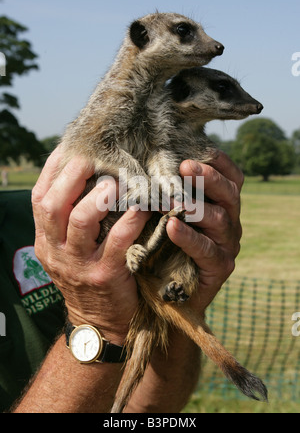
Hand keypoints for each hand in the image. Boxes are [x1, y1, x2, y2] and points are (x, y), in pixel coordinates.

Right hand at [31, 146, 150, 344]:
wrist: (98, 324)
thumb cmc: (87, 276)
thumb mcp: (69, 250)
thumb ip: (71, 219)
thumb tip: (86, 176)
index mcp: (45, 239)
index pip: (39, 197)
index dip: (54, 169)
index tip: (72, 146)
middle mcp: (55, 250)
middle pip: (53, 204)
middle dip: (73, 175)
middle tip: (95, 157)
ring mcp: (78, 264)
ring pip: (81, 220)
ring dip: (100, 195)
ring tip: (118, 181)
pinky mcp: (104, 276)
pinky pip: (116, 242)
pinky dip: (130, 221)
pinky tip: (143, 207)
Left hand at [166, 151, 243, 313]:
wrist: (162, 290)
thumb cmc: (162, 243)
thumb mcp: (166, 213)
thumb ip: (168, 190)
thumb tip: (150, 159)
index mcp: (222, 204)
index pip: (232, 178)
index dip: (219, 162)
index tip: (195, 151)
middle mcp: (229, 222)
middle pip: (230, 193)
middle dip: (208, 178)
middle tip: (185, 167)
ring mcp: (227, 245)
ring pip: (220, 219)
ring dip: (195, 206)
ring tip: (171, 200)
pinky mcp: (221, 268)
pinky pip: (208, 250)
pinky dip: (190, 237)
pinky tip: (171, 227)